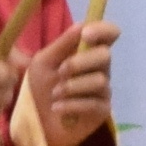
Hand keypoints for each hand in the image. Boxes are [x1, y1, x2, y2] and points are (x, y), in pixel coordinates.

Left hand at [25, 20, 117, 145]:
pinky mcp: (102, 110)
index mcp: (88, 52)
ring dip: (72, 87)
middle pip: (105, 56)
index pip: (109, 33)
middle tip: (60, 72)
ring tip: (55, 95)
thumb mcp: (43, 62)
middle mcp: (100, 69)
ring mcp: (103, 90)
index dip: (103, 30)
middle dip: (80, 63)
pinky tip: (58, 108)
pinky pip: (93, 103)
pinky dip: (71, 105)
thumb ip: (62, 44)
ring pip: (99, 81)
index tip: (86, 35)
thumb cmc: (40, 87)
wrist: (36, 121)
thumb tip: (82, 25)